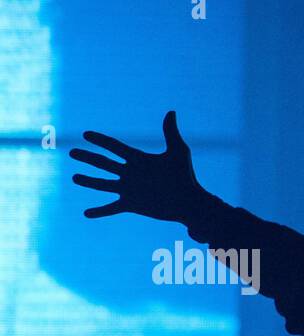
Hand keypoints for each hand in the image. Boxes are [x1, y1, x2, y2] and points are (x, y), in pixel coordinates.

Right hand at [71, 111, 208, 221]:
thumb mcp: (178, 152)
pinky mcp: (132, 205)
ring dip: (88, 181)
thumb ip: (170, 132)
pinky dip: (99, 212)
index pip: (115, 147)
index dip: (101, 140)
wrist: (190, 203)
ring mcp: (130, 190)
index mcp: (138, 159)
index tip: (86, 134)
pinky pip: (111, 208)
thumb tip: (171, 111)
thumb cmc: (186, 177)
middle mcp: (131, 173)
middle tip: (72, 152)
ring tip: (74, 178)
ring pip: (103, 184)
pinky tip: (86, 214)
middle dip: (88, 157)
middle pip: (104, 163)